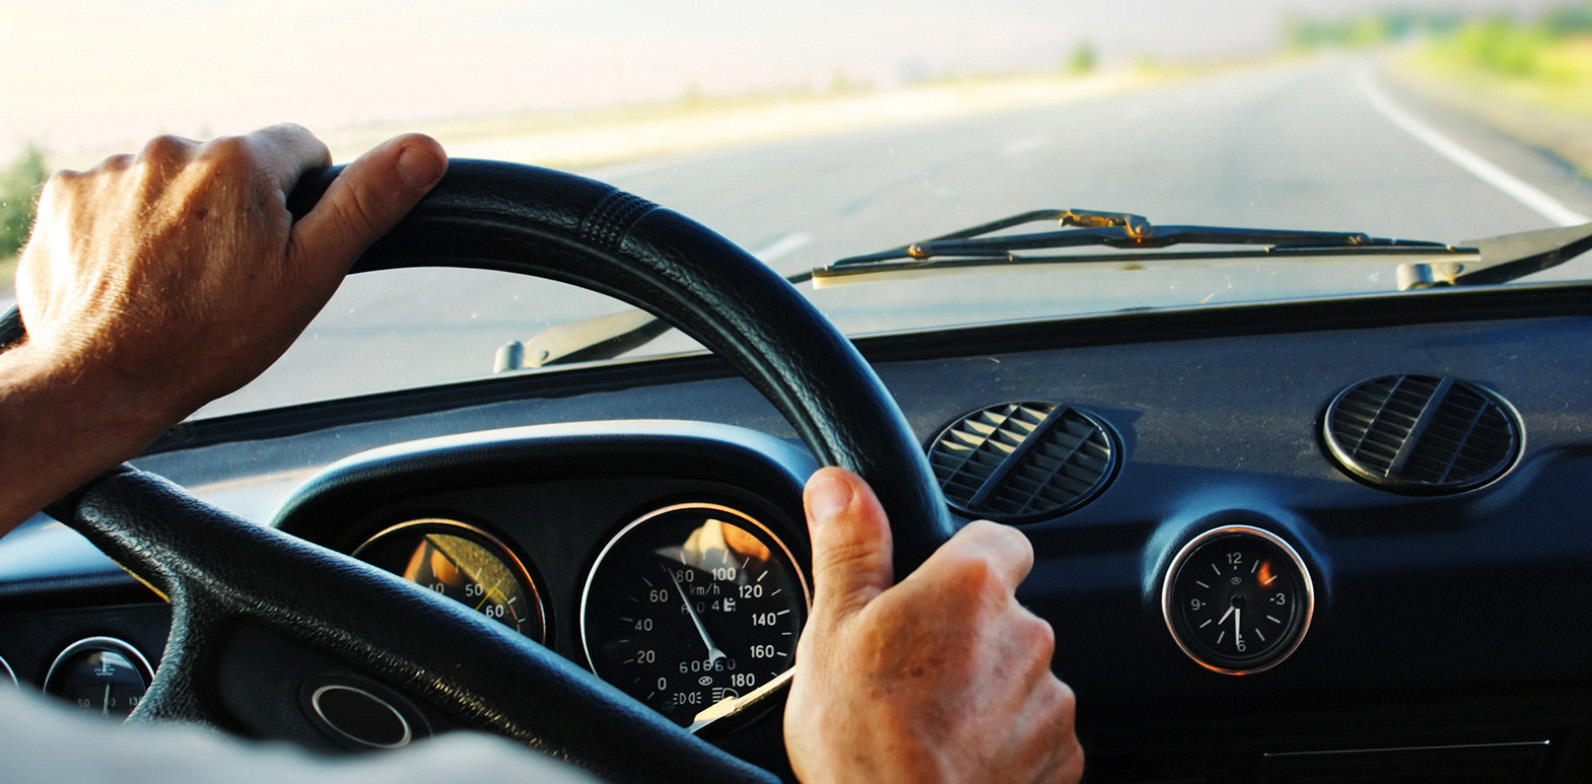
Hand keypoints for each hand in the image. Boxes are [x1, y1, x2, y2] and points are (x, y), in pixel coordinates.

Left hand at [0, 126, 445, 529]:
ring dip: (178, 220)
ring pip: (171, 184)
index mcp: (240, 163)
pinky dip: (124, 231)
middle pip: (229, 167)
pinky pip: (113, 199)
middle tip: (229, 277)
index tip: (282, 246)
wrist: (103, 380)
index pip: (298, 147)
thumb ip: (366, 203)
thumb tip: (426, 150)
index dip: (301, 199)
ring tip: (175, 283)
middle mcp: (172, 151)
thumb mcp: (310, 274)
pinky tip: (132, 278)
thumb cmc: (212, 337)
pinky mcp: (66, 198)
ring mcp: (112, 173)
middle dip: (236, 209)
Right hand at [784, 468, 1082, 783]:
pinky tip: (955, 758)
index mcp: (971, 588)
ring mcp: (1050, 702)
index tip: (932, 586)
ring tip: (927, 724)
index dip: (963, 558)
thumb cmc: (865, 744)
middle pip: (1005, 613)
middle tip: (909, 671)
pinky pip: (1035, 732)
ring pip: (1019, 675)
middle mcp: (1026, 636)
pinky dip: (1004, 742)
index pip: (999, 538)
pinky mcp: (1061, 758)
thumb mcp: (832, 630)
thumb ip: (848, 547)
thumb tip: (839, 486)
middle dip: (966, 635)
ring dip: (986, 690)